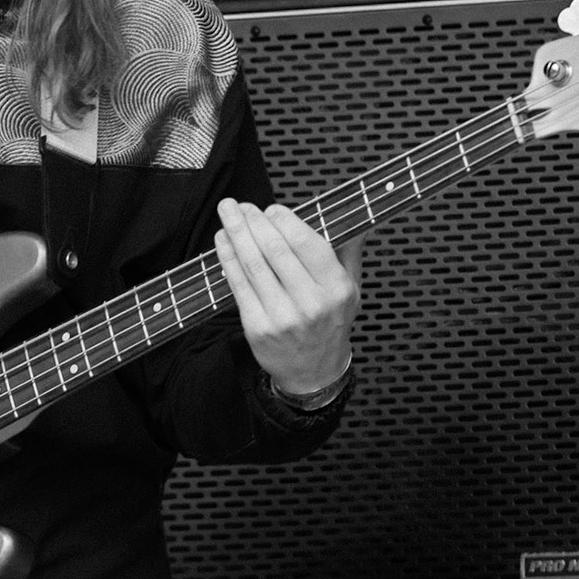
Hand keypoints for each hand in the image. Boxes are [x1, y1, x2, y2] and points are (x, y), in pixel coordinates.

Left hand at [214, 199, 363, 395]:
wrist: (314, 373)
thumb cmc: (330, 325)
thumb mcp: (352, 290)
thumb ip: (349, 252)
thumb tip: (355, 218)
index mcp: (337, 288)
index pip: (307, 243)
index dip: (284, 221)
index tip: (271, 209)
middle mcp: (311, 303)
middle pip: (276, 250)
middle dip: (254, 221)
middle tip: (242, 205)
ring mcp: (282, 317)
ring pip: (253, 264)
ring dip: (236, 233)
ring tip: (228, 213)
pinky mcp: (258, 328)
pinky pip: (239, 285)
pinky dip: (227, 258)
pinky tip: (222, 241)